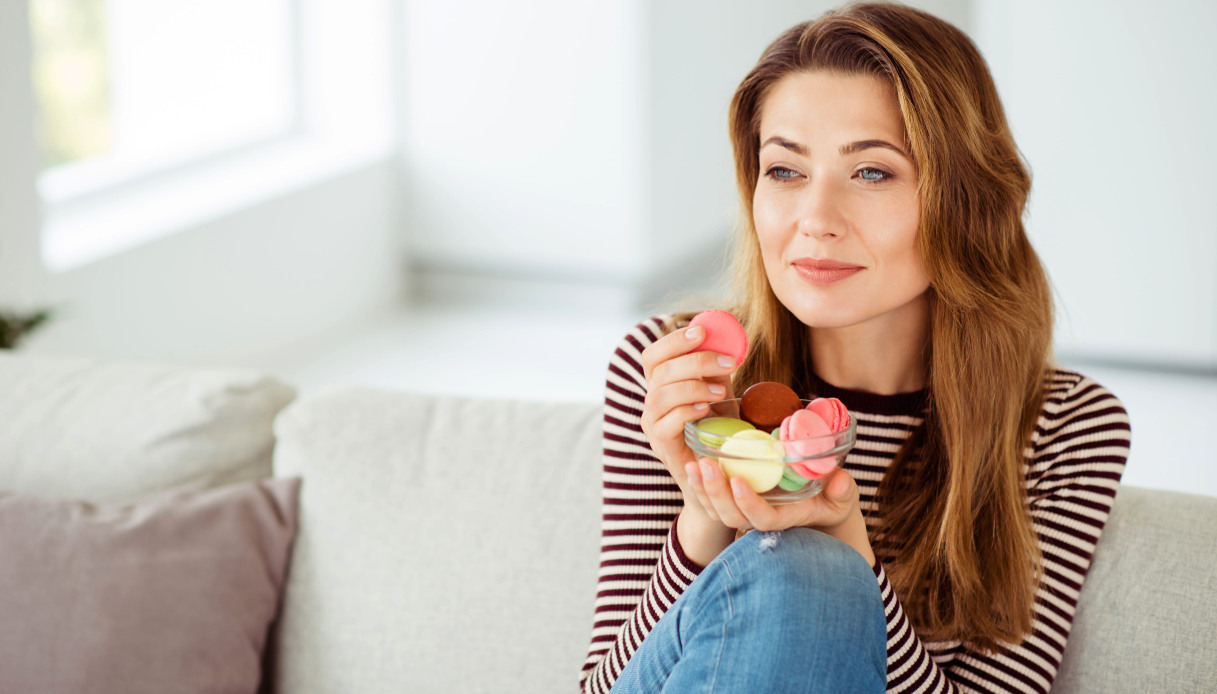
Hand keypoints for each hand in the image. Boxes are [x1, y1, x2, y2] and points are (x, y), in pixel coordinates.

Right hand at [639, 323, 737, 511]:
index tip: (702, 331)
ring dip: (694, 387)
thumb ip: (716, 369)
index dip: (673, 340)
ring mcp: (651, 422)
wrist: (716, 468)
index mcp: (661, 382)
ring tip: (720, 392)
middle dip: (695, 361)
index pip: (654, 354)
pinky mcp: (659, 442)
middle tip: (728, 362)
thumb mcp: (719, 391)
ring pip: (661, 394)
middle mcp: (651, 399)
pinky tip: (706, 410)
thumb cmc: (717, 427)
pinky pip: (665, 422)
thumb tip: (725, 338)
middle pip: (660, 369)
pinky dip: (686, 411)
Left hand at [684, 459, 874, 562]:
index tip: (737, 481)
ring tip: (693, 465)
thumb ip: (843, 492)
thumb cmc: (831, 500)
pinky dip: (700, 485)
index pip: (762, 518)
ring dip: (702, 488)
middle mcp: (761, 518)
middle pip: (731, 516)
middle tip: (706, 464)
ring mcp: (746, 512)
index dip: (748, 503)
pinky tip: (691, 465)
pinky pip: (713, 500)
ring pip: (718, 509)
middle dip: (716, 492)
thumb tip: (840, 482)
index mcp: (785, 518)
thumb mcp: (842, 497)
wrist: (819, 508)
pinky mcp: (736, 502)